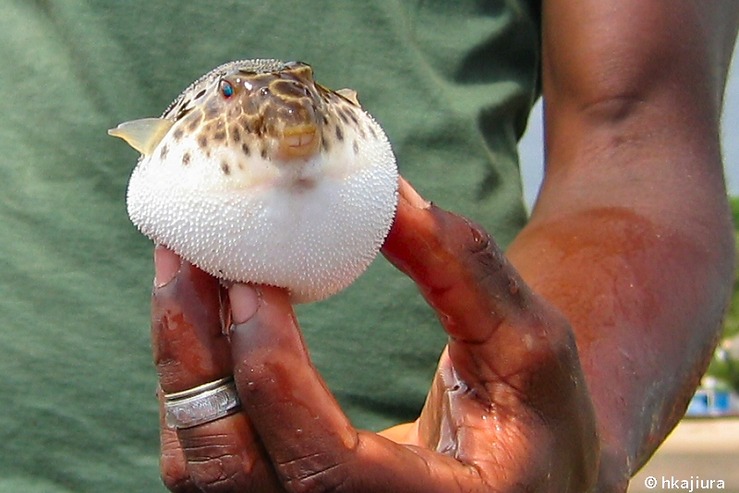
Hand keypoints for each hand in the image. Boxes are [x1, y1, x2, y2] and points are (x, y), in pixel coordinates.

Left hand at [152, 178, 598, 491]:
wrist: (528, 482)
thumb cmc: (540, 424)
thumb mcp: (532, 346)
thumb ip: (467, 271)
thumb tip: (390, 196)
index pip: (325, 470)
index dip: (273, 375)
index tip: (249, 281)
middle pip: (235, 478)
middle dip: (193, 361)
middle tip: (181, 258)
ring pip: (208, 474)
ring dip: (183, 368)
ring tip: (182, 275)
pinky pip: (213, 463)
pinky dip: (196, 389)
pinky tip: (205, 322)